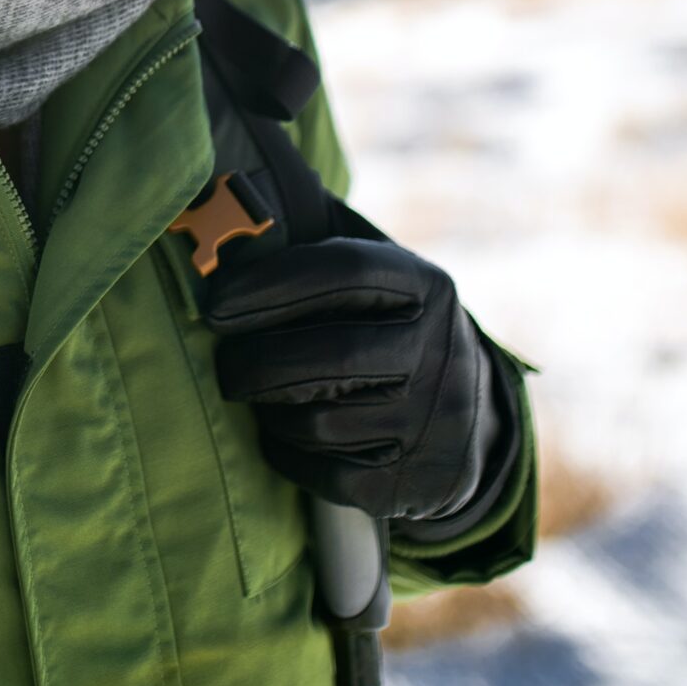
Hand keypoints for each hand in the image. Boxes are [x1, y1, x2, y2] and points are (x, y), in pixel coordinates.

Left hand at [206, 234, 500, 524]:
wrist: (472, 420)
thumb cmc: (389, 325)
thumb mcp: (378, 273)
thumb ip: (315, 237)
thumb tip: (225, 202)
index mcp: (426, 285)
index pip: (344, 270)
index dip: (270, 282)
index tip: (213, 301)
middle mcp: (440, 351)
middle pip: (328, 356)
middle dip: (255, 362)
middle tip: (224, 364)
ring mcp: (433, 423)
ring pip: (318, 422)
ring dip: (270, 411)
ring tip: (259, 396)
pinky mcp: (415, 482)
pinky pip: (325, 475)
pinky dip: (288, 454)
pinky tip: (283, 433)